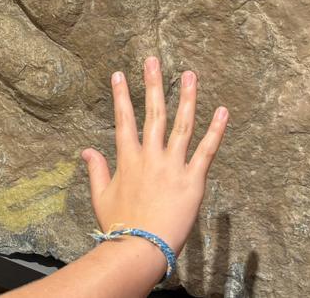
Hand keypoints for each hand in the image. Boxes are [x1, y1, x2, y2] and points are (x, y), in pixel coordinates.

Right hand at [80, 56, 228, 253]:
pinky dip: (216, 130)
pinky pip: (207, 150)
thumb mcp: (100, 197)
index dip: (121, 96)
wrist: (141, 248)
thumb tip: (86, 150)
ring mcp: (173, 166)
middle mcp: (150, 157)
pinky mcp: (193, 180)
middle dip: (153, 84)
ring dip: (187, 97)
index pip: (124, 120)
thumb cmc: (119, 225)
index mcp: (128, 160)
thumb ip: (96, 170)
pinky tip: (222, 110)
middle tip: (153, 60)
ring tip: (190, 74)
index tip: (119, 74)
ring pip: (181, 124)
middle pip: (153, 113)